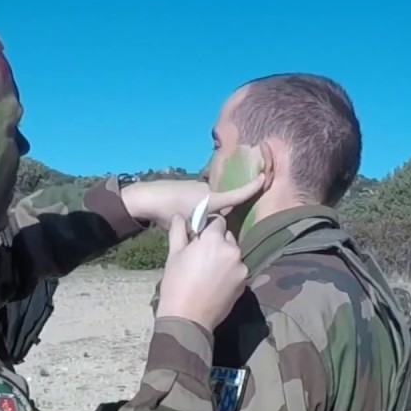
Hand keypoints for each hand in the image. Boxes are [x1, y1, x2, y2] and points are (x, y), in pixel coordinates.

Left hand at [121, 178, 263, 228]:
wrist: (145, 198)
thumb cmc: (168, 212)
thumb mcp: (190, 226)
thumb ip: (206, 228)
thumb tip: (218, 231)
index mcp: (212, 199)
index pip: (237, 194)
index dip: (251, 188)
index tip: (264, 179)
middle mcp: (207, 190)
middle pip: (222, 203)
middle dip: (221, 215)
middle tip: (214, 229)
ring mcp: (197, 186)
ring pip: (209, 203)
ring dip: (206, 213)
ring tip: (195, 226)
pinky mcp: (187, 187)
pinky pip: (199, 200)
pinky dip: (196, 208)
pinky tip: (185, 216)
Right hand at [156, 215, 247, 330]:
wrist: (188, 318)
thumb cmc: (176, 284)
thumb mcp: (174, 255)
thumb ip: (178, 231)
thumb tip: (179, 216)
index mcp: (214, 240)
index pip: (217, 222)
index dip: (207, 228)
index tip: (199, 237)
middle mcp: (232, 250)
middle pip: (228, 237)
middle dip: (217, 242)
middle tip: (202, 256)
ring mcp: (241, 267)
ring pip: (234, 254)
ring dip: (225, 257)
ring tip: (209, 272)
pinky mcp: (244, 283)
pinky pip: (237, 270)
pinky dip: (230, 272)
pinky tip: (216, 282)